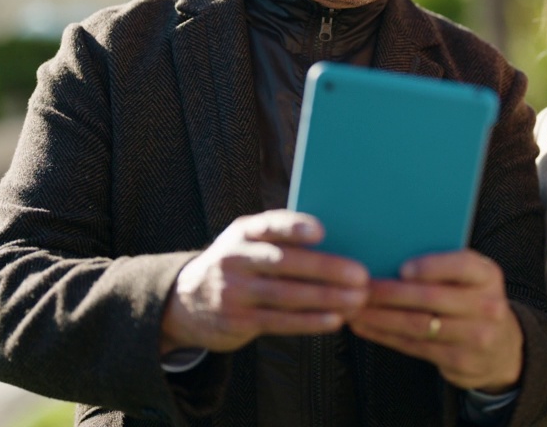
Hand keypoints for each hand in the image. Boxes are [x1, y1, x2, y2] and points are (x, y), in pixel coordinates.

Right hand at [160, 210, 368, 353]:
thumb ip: (280, 239)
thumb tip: (338, 240)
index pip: (270, 225)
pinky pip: (280, 321)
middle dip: (326, 269)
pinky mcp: (237, 320)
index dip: (294, 227)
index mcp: (243, 232)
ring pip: (286, 295)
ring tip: (357, 300)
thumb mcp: (248, 242)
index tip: (321, 231)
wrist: (185, 300)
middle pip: (285, 263)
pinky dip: (310, 322)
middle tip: (361, 275)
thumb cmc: (238, 263)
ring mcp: (234, 291)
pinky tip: (335, 320)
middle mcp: (235, 258)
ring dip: (326, 298)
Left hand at [348, 250, 522, 392]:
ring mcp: (475, 337)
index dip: (432, 266)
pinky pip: (414, 346)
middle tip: (361, 287)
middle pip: (432, 298)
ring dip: (380, 317)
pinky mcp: (459, 361)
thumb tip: (390, 253)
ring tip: (355, 308)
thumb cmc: (474, 302)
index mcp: (488, 276)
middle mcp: (487, 306)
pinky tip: (365, 327)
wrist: (502, 348)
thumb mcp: (473, 279)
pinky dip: (385, 336)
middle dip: (390, 293)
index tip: (401, 268)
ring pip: (418, 325)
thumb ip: (444, 267)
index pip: (462, 266)